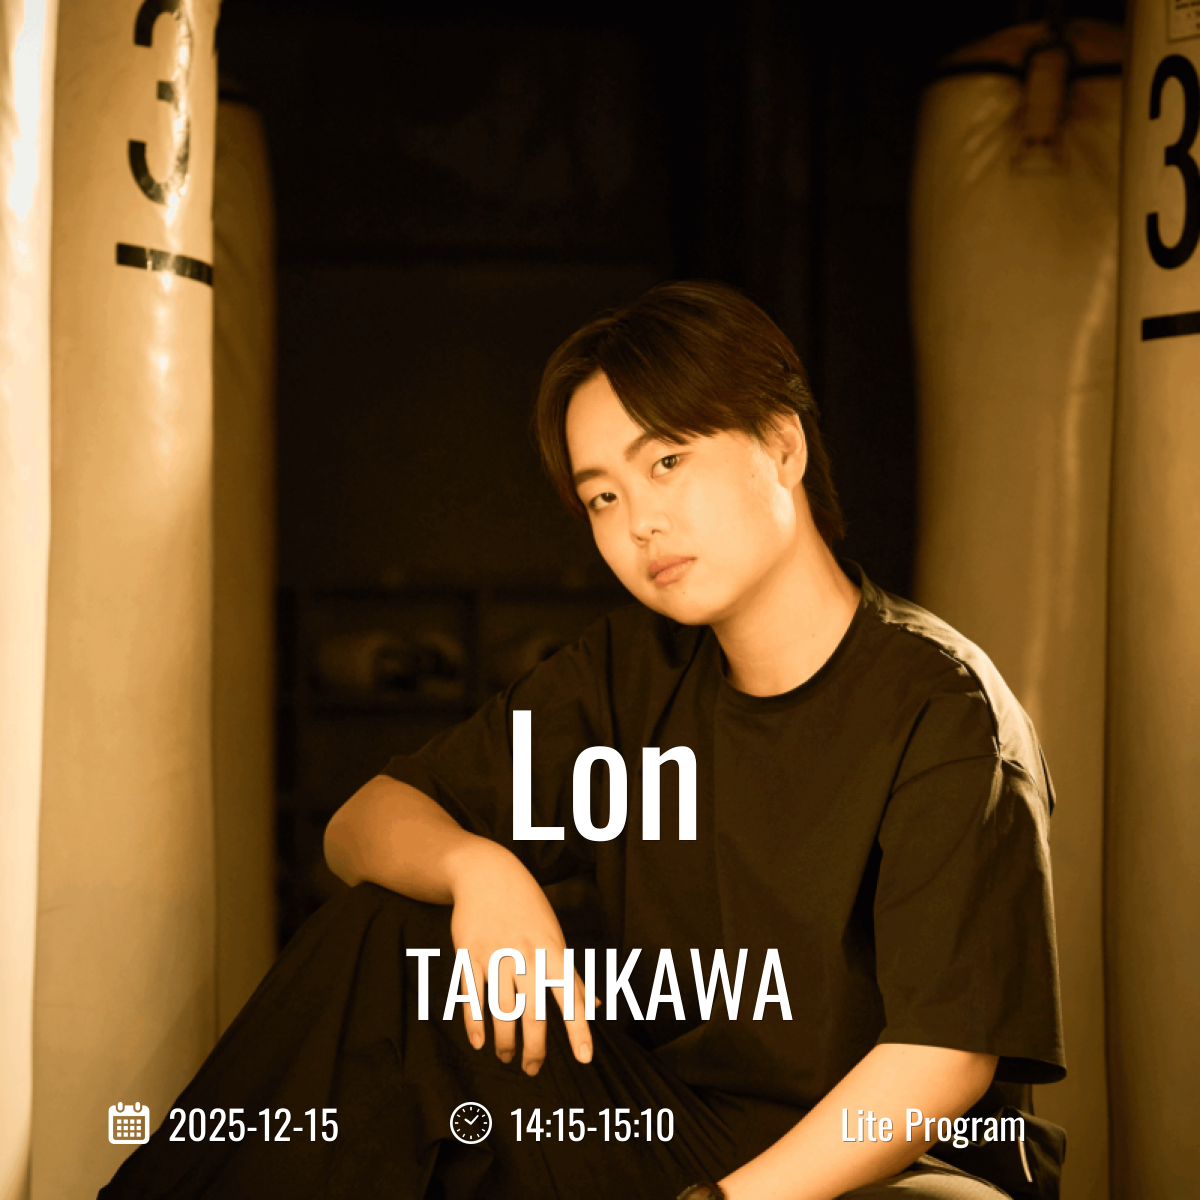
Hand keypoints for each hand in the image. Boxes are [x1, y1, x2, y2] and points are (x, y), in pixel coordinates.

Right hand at [447, 837, 592, 1074]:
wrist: (487, 873)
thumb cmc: (527, 909)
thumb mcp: (555, 936)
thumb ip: (573, 976)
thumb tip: (597, 1007)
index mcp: (552, 951)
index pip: (570, 996)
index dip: (579, 1028)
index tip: (585, 1059)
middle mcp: (526, 955)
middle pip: (533, 1012)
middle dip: (534, 1047)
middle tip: (533, 1068)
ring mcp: (496, 954)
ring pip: (502, 1009)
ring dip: (505, 1040)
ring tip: (506, 1056)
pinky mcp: (469, 953)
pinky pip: (471, 994)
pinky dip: (474, 1022)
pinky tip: (479, 1042)